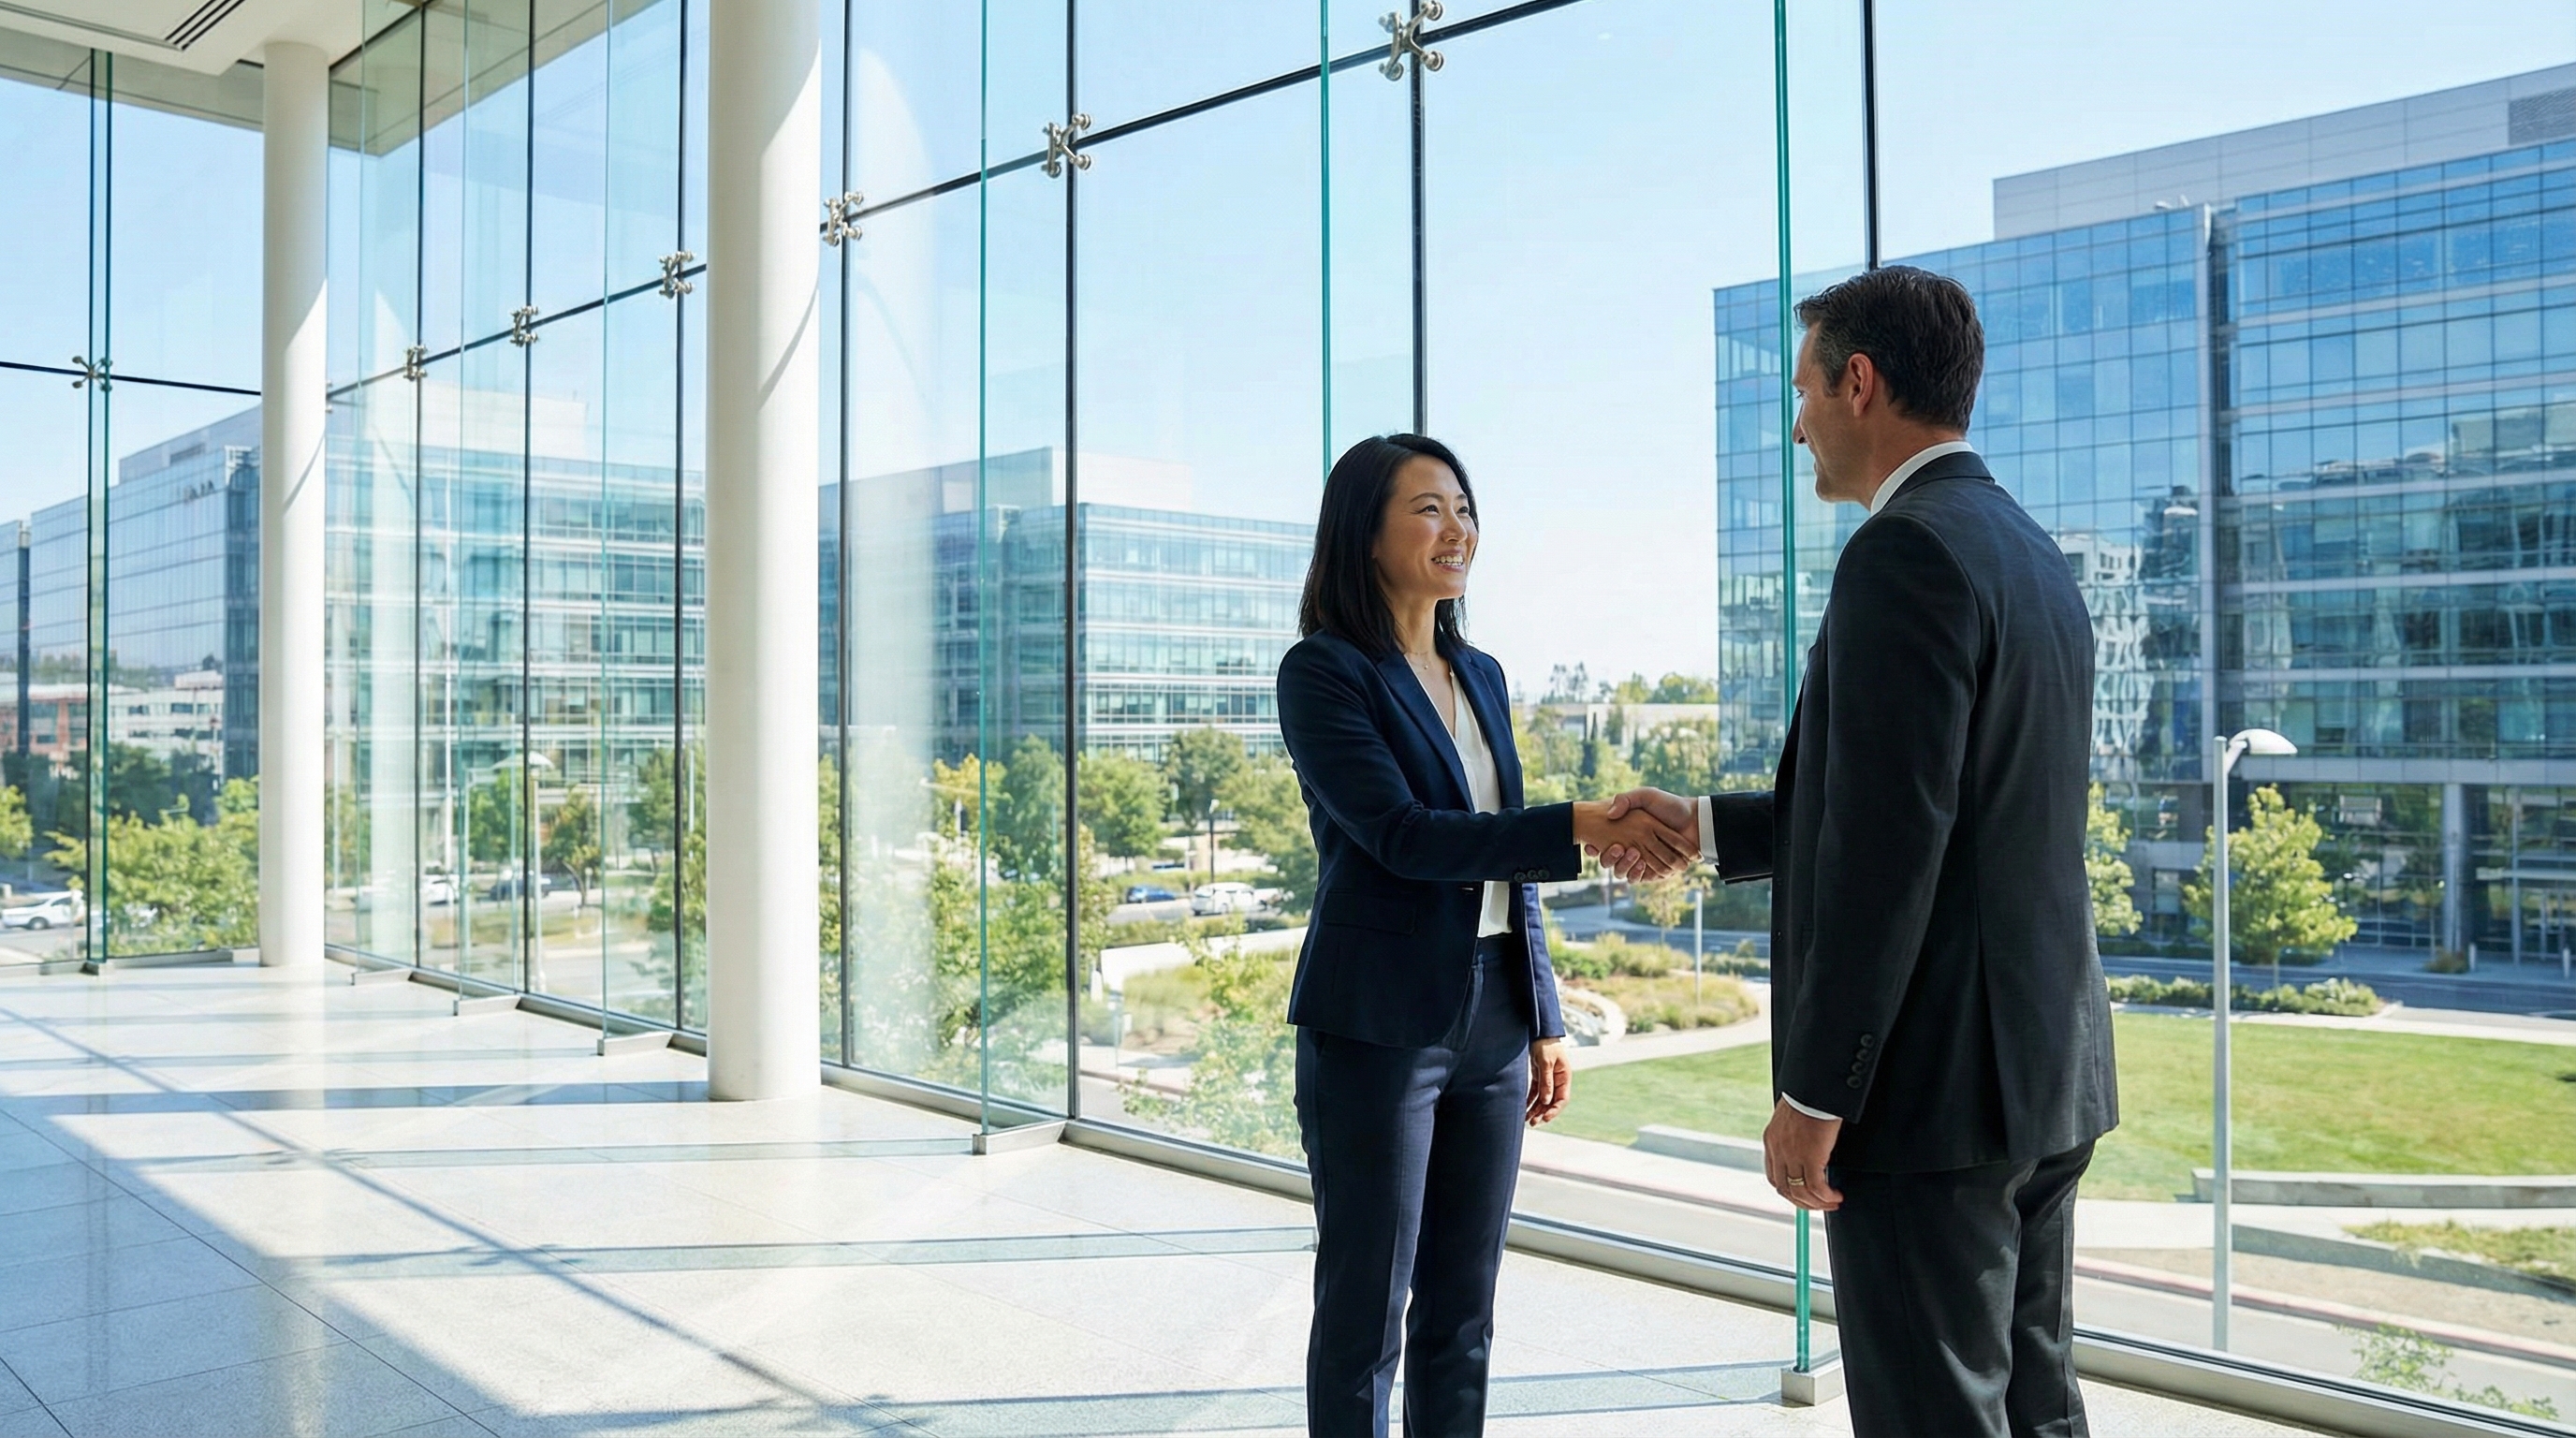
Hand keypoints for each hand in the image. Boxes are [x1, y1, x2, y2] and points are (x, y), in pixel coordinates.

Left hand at [1526, 1038, 1570, 1124]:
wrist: (1540, 1033)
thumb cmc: (1546, 1045)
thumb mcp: (1546, 1063)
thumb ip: (1546, 1081)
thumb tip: (1545, 1101)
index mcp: (1564, 1077)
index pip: (1562, 1099)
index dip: (1554, 1110)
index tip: (1545, 1118)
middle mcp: (1558, 1081)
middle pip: (1552, 1102)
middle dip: (1543, 1113)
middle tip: (1533, 1123)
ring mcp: (1548, 1079)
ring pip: (1543, 1099)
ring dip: (1536, 1110)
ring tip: (1527, 1120)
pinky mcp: (1539, 1077)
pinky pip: (1535, 1093)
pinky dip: (1530, 1101)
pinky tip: (1524, 1109)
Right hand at [1571, 799, 1694, 879]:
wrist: (1695, 820)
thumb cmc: (1670, 806)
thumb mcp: (1645, 795)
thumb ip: (1625, 800)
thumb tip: (1609, 815)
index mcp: (1628, 832)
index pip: (1603, 845)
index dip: (1594, 848)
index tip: (1592, 846)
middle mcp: (1634, 848)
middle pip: (1610, 862)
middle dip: (1609, 858)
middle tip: (1617, 848)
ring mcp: (1645, 861)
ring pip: (1623, 873)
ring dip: (1624, 866)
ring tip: (1632, 853)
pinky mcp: (1657, 871)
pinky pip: (1642, 878)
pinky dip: (1639, 873)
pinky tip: (1642, 862)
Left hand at [1762, 1098, 1843, 1210]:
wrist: (1816, 1089)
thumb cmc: (1809, 1098)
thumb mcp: (1792, 1119)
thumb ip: (1792, 1135)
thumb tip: (1804, 1150)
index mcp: (1771, 1140)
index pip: (1775, 1177)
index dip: (1790, 1190)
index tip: (1803, 1195)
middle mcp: (1778, 1150)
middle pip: (1786, 1190)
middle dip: (1804, 1202)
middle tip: (1820, 1204)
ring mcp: (1792, 1155)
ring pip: (1801, 1193)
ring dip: (1817, 1203)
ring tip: (1832, 1202)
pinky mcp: (1810, 1157)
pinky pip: (1817, 1188)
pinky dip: (1826, 1196)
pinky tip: (1835, 1195)